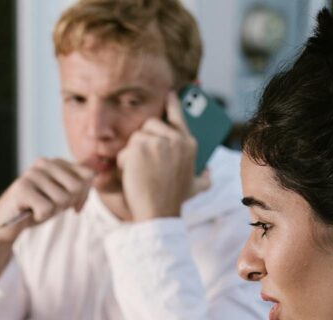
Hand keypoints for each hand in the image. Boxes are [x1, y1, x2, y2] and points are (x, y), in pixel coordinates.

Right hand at [0, 158, 95, 278]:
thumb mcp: (64, 196)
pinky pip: (46, 208)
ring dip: (53, 211)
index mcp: (56, 162)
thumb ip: (80, 185)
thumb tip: (95, 173)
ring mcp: (31, 174)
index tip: (71, 203)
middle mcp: (44, 163)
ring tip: (39, 208)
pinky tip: (30, 212)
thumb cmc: (38, 208)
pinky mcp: (21, 189)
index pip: (88, 175)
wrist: (7, 222)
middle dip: (68, 203)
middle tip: (51, 206)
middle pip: (77, 187)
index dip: (84, 195)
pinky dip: (41, 216)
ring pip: (62, 199)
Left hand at [117, 91, 197, 221]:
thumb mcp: (197, 187)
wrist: (159, 214)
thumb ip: (204, 176)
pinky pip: (126, 149)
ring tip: (141, 173)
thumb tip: (207, 170)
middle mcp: (176, 139)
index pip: (179, 116)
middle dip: (144, 141)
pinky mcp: (141, 147)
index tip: (169, 94)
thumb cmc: (175, 201)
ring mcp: (158, 141)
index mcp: (190, 144)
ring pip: (137, 137)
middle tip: (145, 161)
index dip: (173, 104)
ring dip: (134, 155)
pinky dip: (125, 163)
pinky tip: (133, 176)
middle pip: (151, 125)